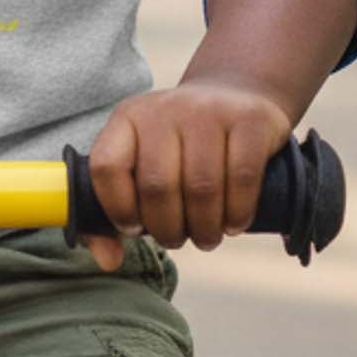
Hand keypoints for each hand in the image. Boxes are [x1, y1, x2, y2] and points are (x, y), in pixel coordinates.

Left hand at [84, 80, 290, 272]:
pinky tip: (233, 224)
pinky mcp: (250, 120)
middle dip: (168, 230)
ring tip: (206, 237)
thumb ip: (115, 212)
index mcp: (128, 118)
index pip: (106, 167)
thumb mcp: (140, 162)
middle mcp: (164, 109)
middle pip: (158, 186)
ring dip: (204, 229)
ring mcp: (209, 111)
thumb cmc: (180, 145)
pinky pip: (242, 179)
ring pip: (201, 188)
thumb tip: (109, 261)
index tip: (135, 227)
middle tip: (178, 240)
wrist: (234, 95)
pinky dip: (237, 214)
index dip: (118, 208)